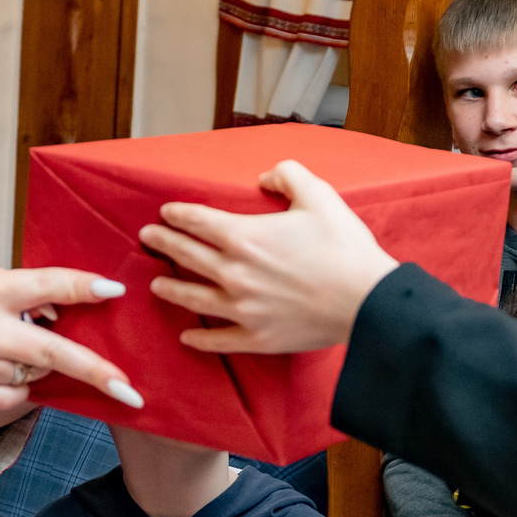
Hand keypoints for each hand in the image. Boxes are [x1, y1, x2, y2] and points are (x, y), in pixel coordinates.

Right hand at [0, 260, 140, 414]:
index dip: (84, 288)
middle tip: (131, 389)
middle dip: (97, 371)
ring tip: (8, 342)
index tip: (115, 290)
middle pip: (54, 352)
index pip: (46, 287)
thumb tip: (58, 307)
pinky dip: (23, 380)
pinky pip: (20, 392)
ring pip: (38, 370)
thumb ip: (14, 286)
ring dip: (42, 359)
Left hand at [142, 160, 398, 354]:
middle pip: (187, 255)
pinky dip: (199, 339)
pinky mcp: (257, 337)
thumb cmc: (345, 248)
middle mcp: (234, 273)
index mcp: (245, 236)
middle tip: (148, 238)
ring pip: (193, 297)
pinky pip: (218, 340)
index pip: (198, 221)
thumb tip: (266, 177)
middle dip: (164, 243)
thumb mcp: (319, 196)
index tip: (165, 212)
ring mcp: (242, 309)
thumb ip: (288, 176)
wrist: (367, 301)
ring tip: (157, 284)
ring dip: (171, 288)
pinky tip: (186, 336)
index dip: (177, 214)